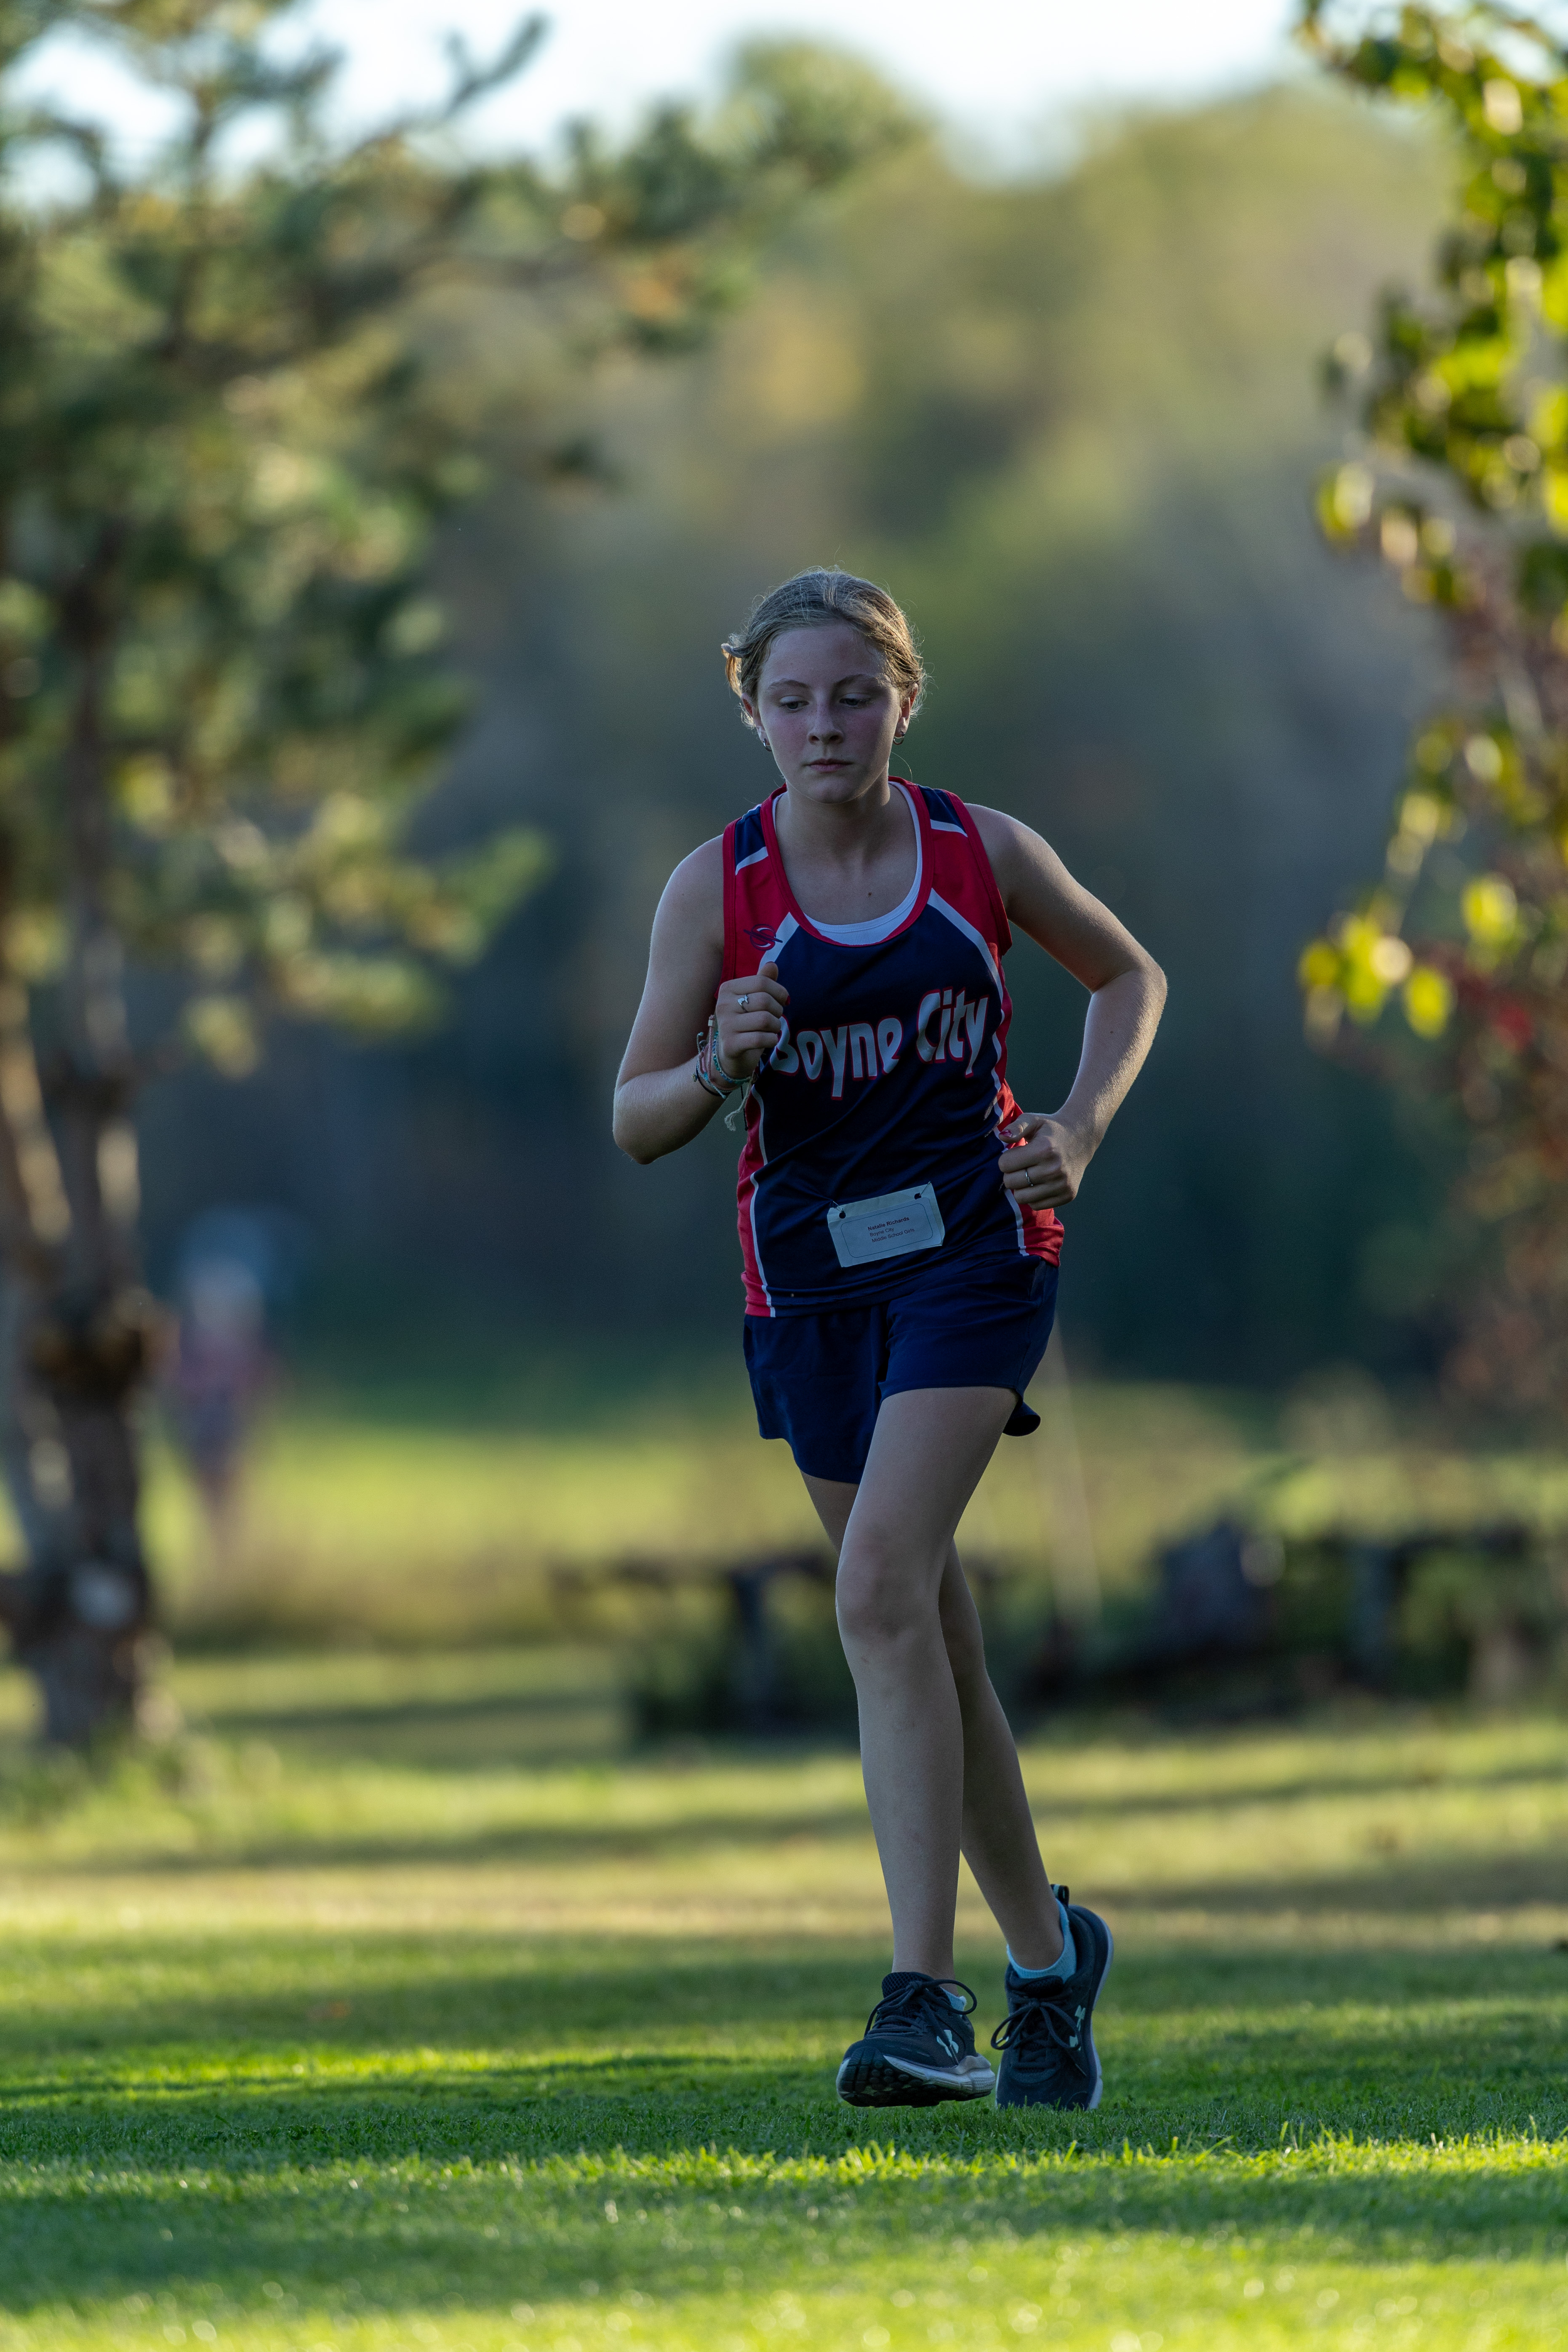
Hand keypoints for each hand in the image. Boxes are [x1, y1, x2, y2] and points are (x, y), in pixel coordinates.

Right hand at [715, 959, 788, 1079]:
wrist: (730, 1054)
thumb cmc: (745, 1023)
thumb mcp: (753, 999)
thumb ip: (762, 982)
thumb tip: (772, 964)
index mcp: (728, 988)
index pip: (762, 982)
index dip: (779, 991)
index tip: (782, 1001)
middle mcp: (723, 1005)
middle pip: (764, 1001)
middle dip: (778, 1011)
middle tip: (775, 1018)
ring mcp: (725, 1025)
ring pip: (765, 1020)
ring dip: (776, 1026)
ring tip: (772, 1029)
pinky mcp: (730, 1045)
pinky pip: (761, 1039)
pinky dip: (771, 1040)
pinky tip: (769, 1040)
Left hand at [997, 1111, 1091, 1208]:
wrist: (1080, 1138)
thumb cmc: (1050, 1130)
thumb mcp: (1033, 1120)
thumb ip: (1016, 1126)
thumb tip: (1003, 1136)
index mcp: (1044, 1149)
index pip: (1004, 1165)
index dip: (1006, 1159)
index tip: (1015, 1154)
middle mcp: (1054, 1169)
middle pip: (1011, 1183)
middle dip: (1011, 1173)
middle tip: (1022, 1165)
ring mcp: (1062, 1185)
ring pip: (1021, 1197)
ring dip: (1020, 1187)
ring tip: (1029, 1174)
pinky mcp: (1068, 1195)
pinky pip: (1036, 1205)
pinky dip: (1033, 1196)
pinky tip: (1040, 1183)